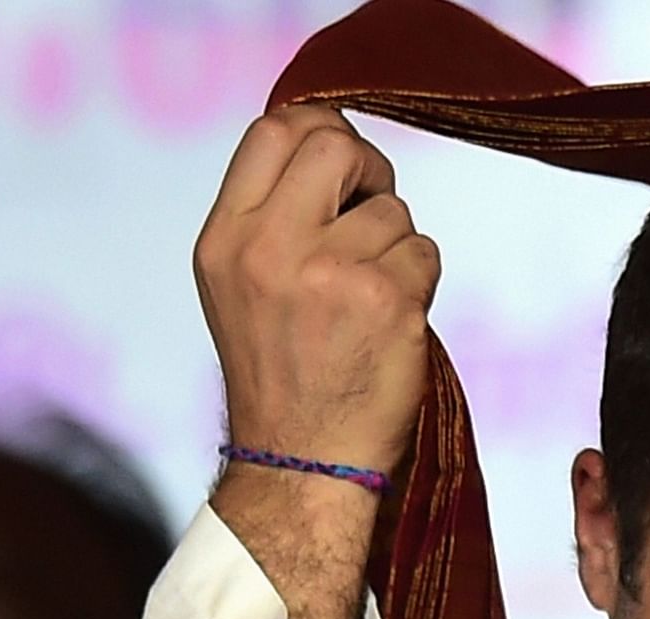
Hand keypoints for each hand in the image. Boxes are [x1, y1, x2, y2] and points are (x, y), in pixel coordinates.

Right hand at [194, 105, 439, 474]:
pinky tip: (391, 320)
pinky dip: (420, 280)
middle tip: (371, 207)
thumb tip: (326, 141)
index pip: (272, 131)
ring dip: (396, 243)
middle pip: (335, 145)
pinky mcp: (388, 302)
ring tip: (369, 295)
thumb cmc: (280, 371)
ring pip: (393, 209)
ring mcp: (332, 274)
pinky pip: (425, 251)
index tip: (340, 164)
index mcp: (225, 239)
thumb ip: (270, 214)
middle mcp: (271, 249)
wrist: (302, 459)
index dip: (318, 129)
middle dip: (368, 168)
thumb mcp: (239, 283)